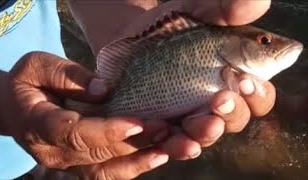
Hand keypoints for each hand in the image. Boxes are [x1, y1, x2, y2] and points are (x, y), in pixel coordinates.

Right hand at [10, 52, 169, 178]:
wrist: (15, 107)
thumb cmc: (28, 82)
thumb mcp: (38, 66)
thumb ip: (68, 76)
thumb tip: (104, 90)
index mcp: (37, 124)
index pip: (73, 133)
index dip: (105, 131)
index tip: (137, 122)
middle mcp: (53, 152)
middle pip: (97, 154)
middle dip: (134, 143)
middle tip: (166, 129)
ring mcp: (66, 164)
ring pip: (106, 171)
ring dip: (140, 160)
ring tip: (169, 147)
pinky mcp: (79, 166)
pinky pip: (108, 173)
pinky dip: (134, 167)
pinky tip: (157, 156)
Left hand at [68, 0, 275, 160]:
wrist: (128, 41)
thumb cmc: (168, 27)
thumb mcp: (194, 12)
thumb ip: (222, 8)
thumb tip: (256, 1)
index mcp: (231, 78)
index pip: (257, 95)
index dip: (257, 93)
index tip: (245, 79)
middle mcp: (214, 102)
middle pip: (235, 119)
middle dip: (232, 113)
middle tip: (221, 98)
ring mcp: (188, 118)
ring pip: (205, 135)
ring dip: (206, 133)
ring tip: (204, 123)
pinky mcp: (162, 128)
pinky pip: (172, 144)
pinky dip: (173, 143)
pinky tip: (169, 133)